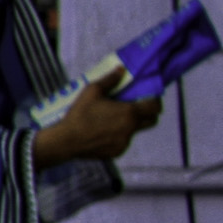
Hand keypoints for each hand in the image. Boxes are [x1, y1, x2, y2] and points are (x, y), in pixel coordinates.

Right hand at [32, 70, 161, 167]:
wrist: (67, 140)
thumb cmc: (80, 113)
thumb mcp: (93, 91)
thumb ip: (110, 79)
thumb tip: (121, 70)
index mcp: (129, 113)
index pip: (155, 107)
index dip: (155, 101)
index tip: (150, 96)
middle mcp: (131, 129)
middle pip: (151, 121)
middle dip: (148, 113)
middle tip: (137, 106)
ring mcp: (125, 142)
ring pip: (135, 131)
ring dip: (130, 123)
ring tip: (113, 118)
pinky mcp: (117, 152)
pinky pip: (123, 141)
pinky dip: (119, 135)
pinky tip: (104, 130)